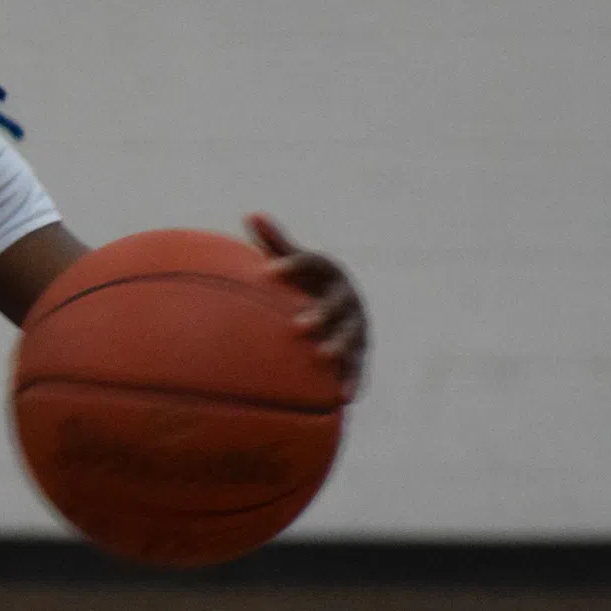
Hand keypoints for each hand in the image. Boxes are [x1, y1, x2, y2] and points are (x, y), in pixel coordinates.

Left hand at [247, 212, 367, 402]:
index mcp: (328, 272)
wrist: (339, 310)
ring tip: (322, 355)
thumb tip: (251, 214)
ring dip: (338, 346)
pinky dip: (352, 380)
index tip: (267, 271)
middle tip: (298, 324)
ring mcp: (356, 326)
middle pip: (336, 304)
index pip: (311, 264)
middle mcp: (346, 298)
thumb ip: (276, 244)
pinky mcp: (359, 354)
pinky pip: (357, 368)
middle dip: (320, 313)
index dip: (291, 265)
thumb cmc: (306, 285)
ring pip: (350, 336)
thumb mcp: (295, 265)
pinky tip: (343, 396)